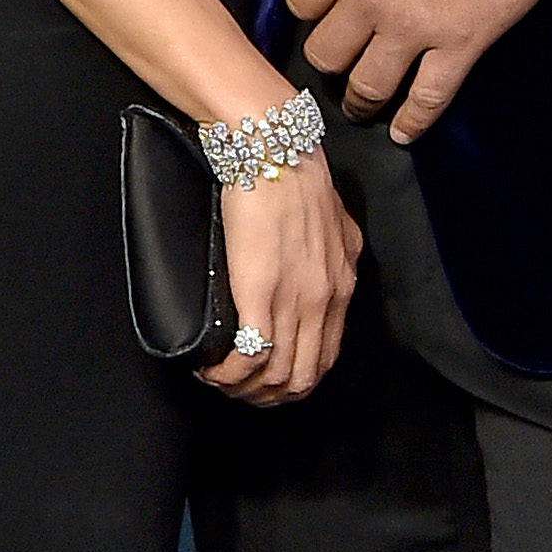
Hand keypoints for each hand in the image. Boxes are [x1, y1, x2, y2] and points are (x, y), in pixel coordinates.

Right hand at [205, 155, 360, 404]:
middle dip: (267, 396)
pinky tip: (209, 369)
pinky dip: (228, 373)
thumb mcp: (337, 225)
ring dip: (243, 388)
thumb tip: (327, 265)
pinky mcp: (259, 294)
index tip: (268, 381)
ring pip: (275, 374)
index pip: (325, 358)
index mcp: (341, 288)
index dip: (295, 382)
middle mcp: (323, 302)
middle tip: (238, 391)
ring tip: (218, 380)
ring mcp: (293, 301)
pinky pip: (249, 355)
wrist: (276, 155)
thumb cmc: (299, 180)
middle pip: (302, 377)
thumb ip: (336, 254)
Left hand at [279, 0, 551, 140]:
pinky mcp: (460, 44)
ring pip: (368, 84)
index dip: (307, 6)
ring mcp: (415, 27)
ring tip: (359, 107)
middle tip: (338, 57)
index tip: (318, 9)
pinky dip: (413, 120)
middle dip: (327, 56)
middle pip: (326, 51)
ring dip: (359, 100)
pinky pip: (429, 96)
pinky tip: (402, 132)